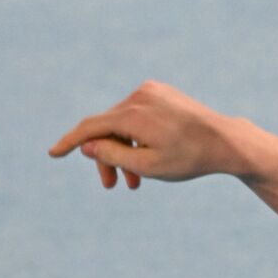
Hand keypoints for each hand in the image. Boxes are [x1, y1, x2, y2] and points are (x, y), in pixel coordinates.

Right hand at [48, 80, 242, 188]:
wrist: (224, 141)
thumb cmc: (188, 158)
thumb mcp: (147, 165)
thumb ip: (112, 155)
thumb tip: (87, 145)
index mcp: (133, 114)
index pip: (90, 128)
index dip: (70, 142)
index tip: (53, 154)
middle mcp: (139, 97)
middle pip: (107, 129)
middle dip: (107, 158)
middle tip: (113, 186)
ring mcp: (151, 92)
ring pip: (122, 124)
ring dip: (123, 151)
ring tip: (135, 180)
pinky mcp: (161, 93)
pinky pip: (137, 116)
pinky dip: (136, 137)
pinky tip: (147, 156)